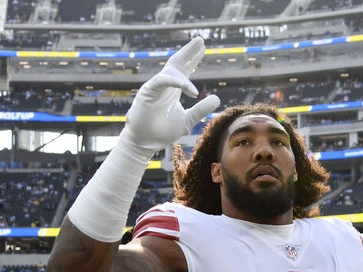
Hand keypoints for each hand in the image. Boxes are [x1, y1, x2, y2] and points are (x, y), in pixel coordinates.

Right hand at [124, 37, 220, 151]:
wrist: (145, 142)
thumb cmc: (162, 131)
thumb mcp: (188, 119)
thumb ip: (201, 109)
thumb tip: (217, 98)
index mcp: (173, 89)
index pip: (184, 70)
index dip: (193, 59)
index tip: (202, 49)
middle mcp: (165, 85)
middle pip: (177, 63)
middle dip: (189, 51)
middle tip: (201, 40)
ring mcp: (156, 87)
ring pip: (171, 69)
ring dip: (185, 60)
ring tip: (198, 50)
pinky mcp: (147, 92)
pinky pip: (162, 81)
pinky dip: (175, 82)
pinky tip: (188, 86)